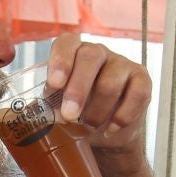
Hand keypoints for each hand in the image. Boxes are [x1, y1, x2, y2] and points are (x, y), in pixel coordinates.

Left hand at [45, 34, 151, 155]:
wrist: (105, 134)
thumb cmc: (77, 115)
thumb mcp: (58, 108)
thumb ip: (48, 106)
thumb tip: (33, 115)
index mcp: (73, 53)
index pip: (67, 43)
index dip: (61, 60)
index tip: (54, 84)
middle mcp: (99, 53)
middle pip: (91, 57)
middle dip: (78, 89)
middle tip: (69, 116)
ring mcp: (122, 64)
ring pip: (112, 80)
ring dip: (97, 109)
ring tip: (88, 126)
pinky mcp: (142, 80)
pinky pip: (137, 94)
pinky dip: (122, 116)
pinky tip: (110, 129)